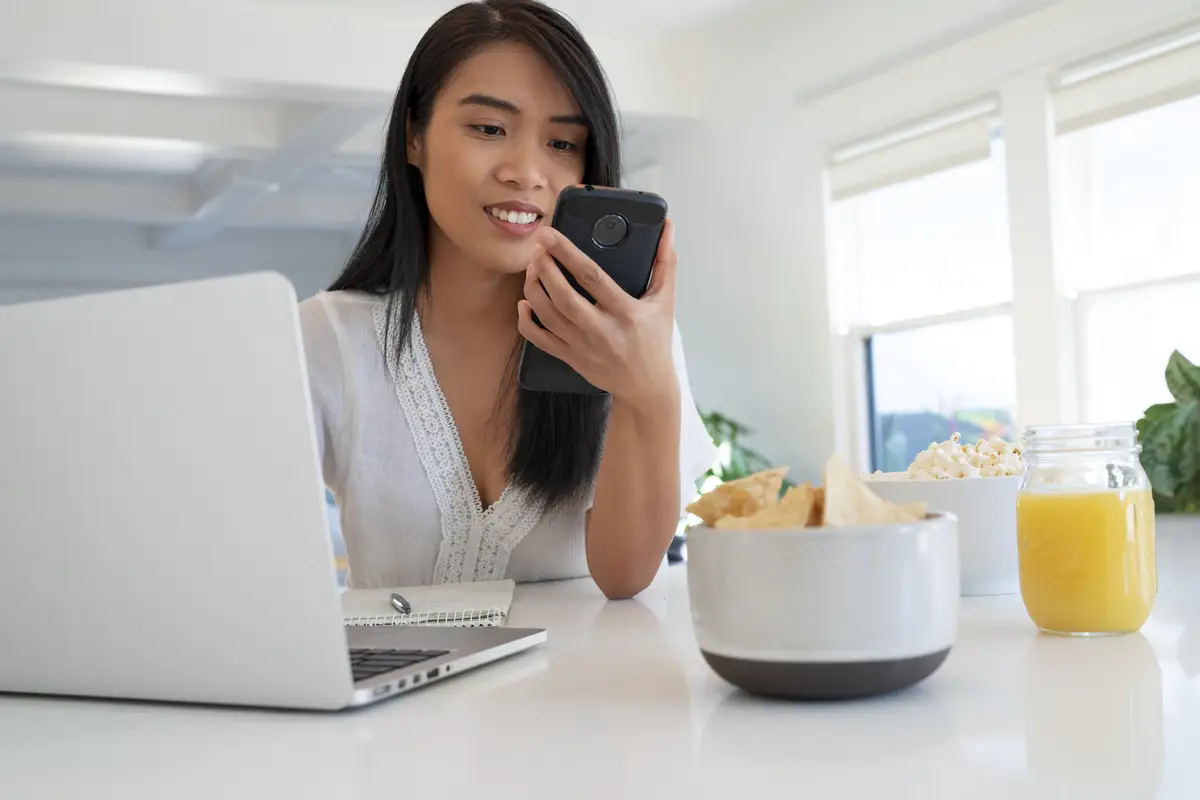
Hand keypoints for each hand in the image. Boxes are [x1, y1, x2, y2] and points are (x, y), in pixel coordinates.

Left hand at [517, 219, 678, 407]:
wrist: (647, 387)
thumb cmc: (655, 340)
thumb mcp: (665, 302)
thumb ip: (665, 262)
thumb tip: (668, 228)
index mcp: (625, 312)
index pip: (591, 277)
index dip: (567, 253)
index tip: (549, 235)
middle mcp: (602, 330)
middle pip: (563, 296)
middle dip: (544, 268)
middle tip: (537, 249)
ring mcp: (583, 347)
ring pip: (547, 315)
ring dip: (534, 288)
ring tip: (533, 268)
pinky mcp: (570, 358)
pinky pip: (540, 339)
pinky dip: (526, 320)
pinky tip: (525, 302)